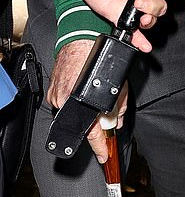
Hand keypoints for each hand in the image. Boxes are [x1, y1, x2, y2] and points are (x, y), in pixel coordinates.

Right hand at [47, 40, 127, 162]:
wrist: (80, 40)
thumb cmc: (98, 60)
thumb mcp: (119, 86)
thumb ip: (120, 107)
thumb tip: (118, 123)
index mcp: (86, 105)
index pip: (93, 135)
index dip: (100, 148)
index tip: (104, 156)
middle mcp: (69, 104)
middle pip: (83, 124)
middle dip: (94, 122)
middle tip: (103, 113)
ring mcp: (58, 98)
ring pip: (74, 114)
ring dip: (84, 110)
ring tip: (91, 94)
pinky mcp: (53, 92)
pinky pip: (64, 102)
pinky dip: (73, 100)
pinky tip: (80, 89)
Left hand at [60, 0, 176, 51]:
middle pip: (161, 4)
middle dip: (154, 6)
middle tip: (138, 2)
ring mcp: (132, 6)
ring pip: (151, 18)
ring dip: (150, 21)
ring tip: (141, 19)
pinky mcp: (119, 16)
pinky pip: (133, 30)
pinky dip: (140, 39)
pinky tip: (144, 45)